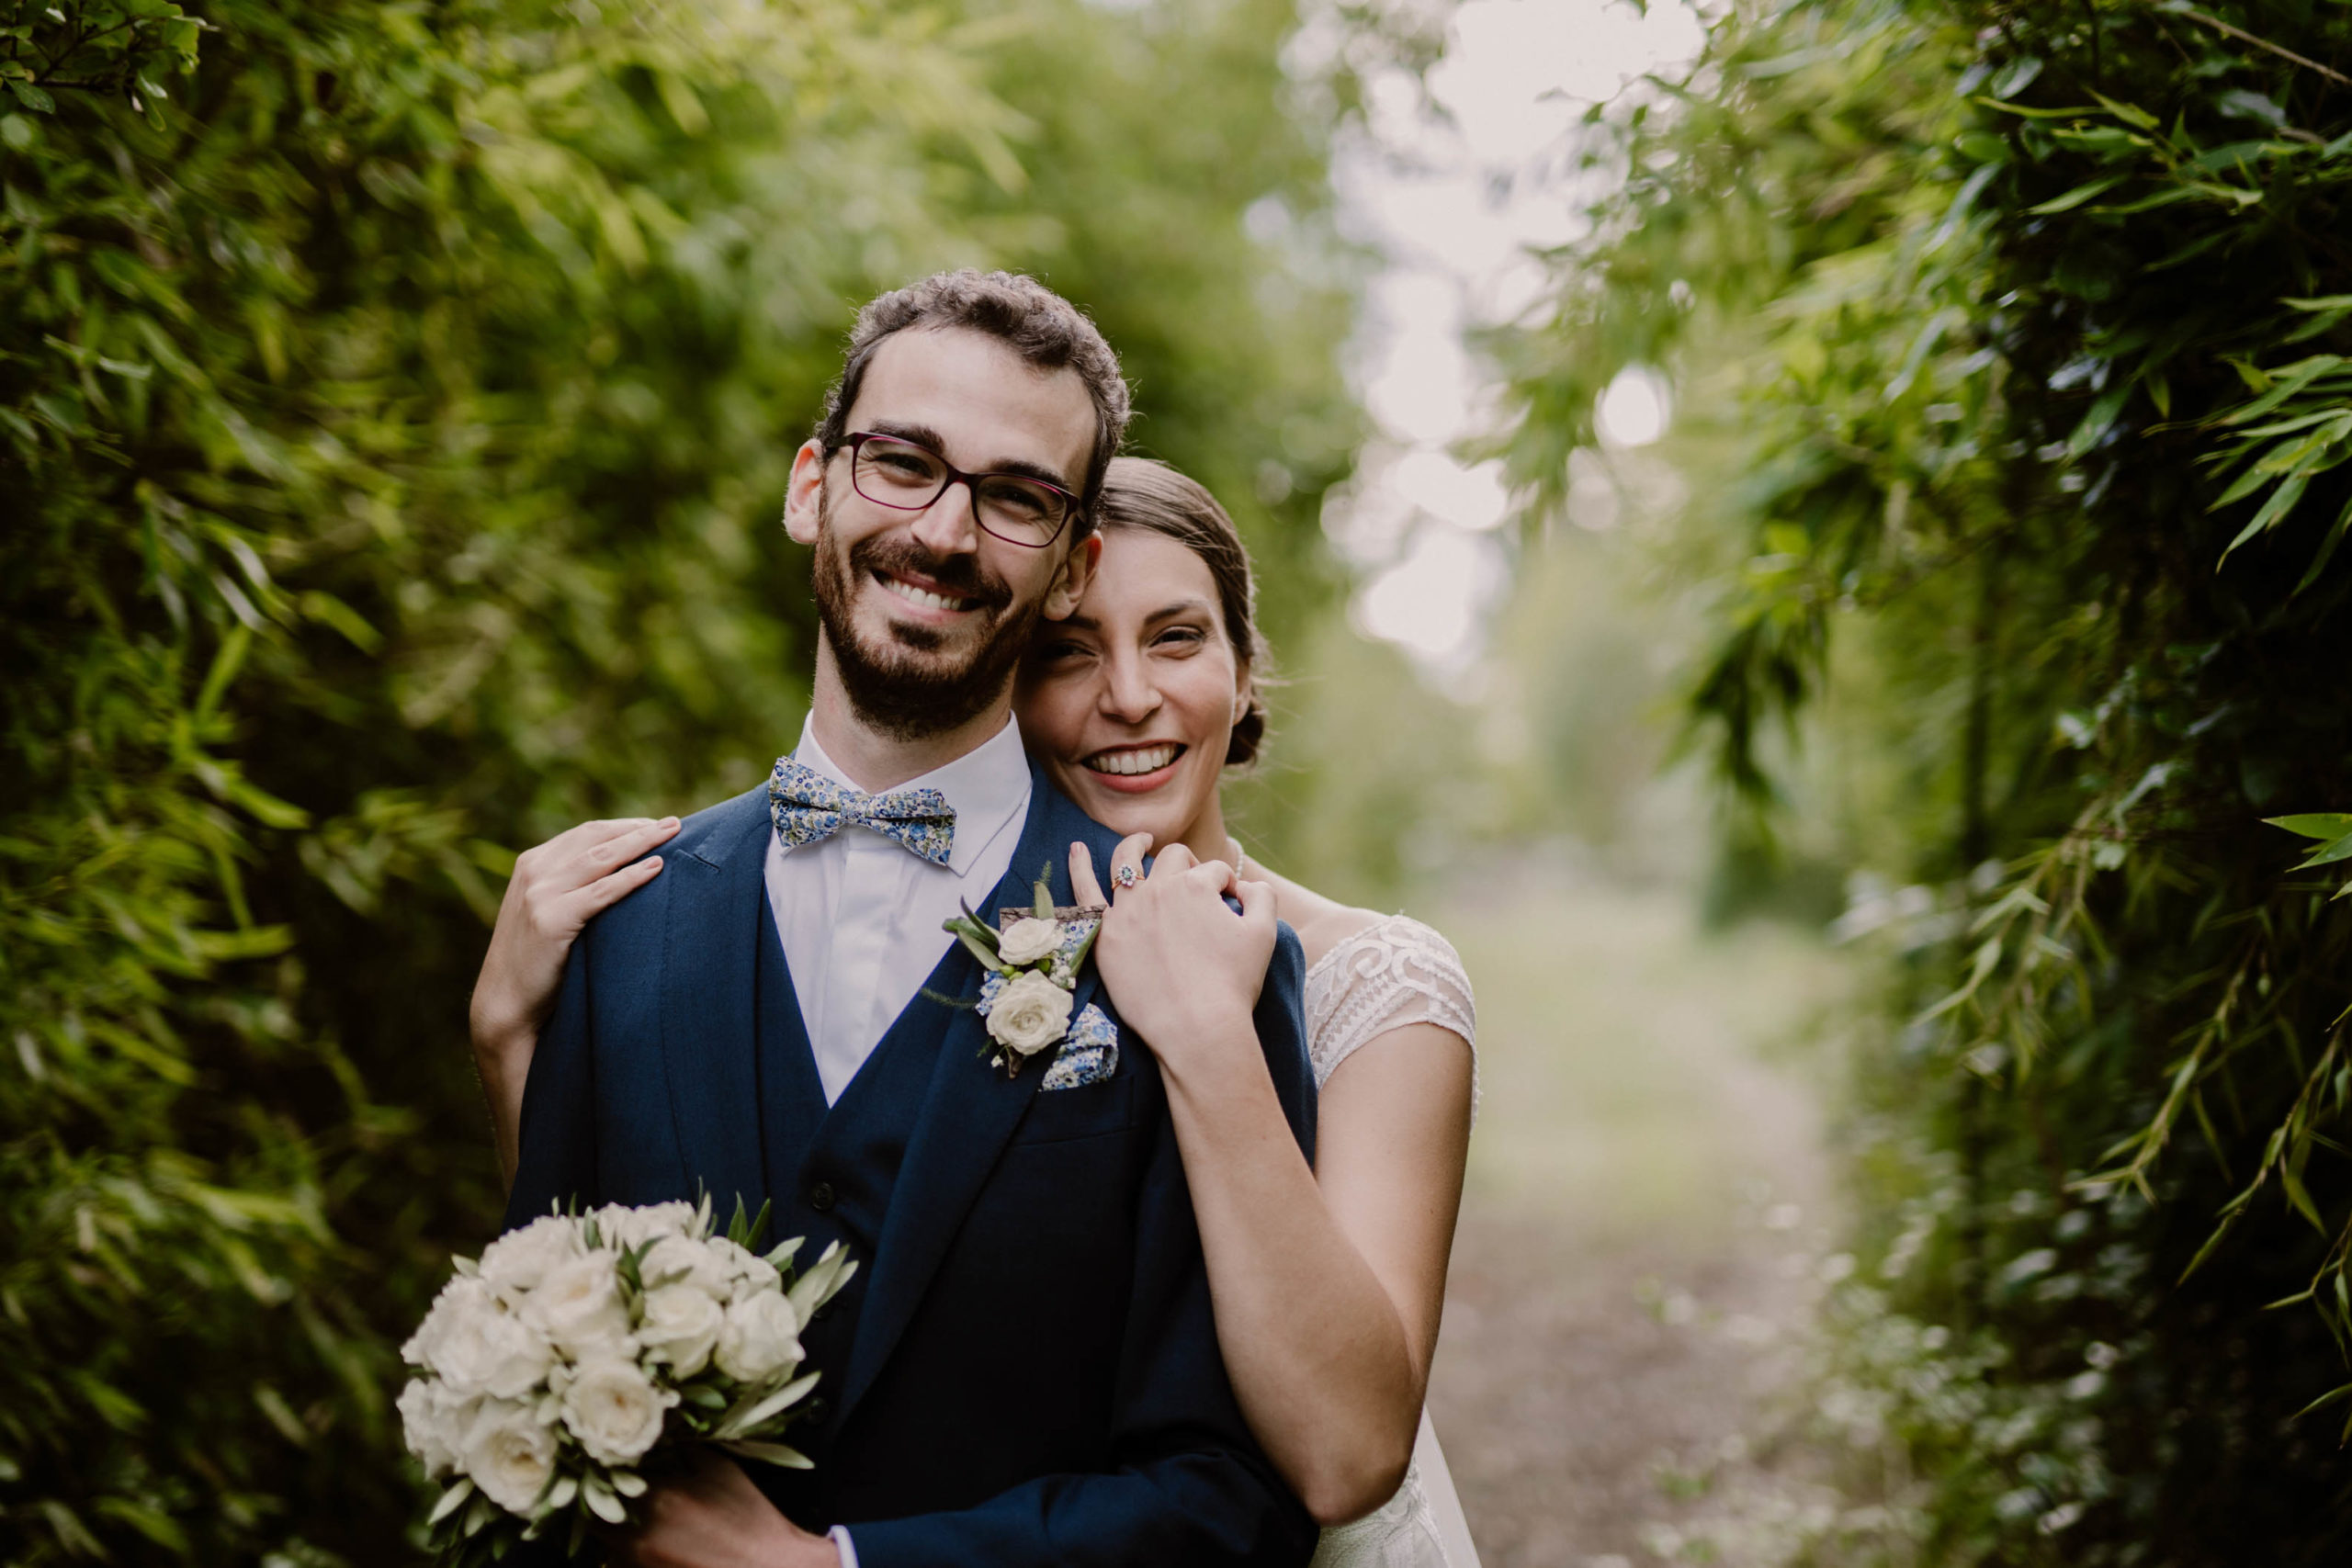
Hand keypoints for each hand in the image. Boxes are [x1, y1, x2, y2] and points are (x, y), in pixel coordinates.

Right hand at [472, 816, 676, 1182]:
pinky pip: (601, 892)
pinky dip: (632, 877)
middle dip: (638, 829)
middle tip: (675, 824)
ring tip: (674, 835)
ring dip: (641, 843)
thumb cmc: (537, 960)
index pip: (587, 833)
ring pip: (602, 858)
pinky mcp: (551, 919)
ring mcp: (540, 893)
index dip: (624, 827)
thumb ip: (571, 886)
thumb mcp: (547, 911)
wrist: (506, 1003)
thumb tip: (620, 870)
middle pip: (597, 839)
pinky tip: (657, 868)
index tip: (656, 826)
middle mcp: (534, 871)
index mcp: (532, 863)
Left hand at [605, 1451, 839, 1567]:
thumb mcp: (722, 1470)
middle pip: (596, 1514)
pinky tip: (644, 1544)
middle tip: (607, 1491)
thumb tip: (664, 1434)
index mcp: (661, 1496)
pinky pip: (618, 1565)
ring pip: (604, 1544)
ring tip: (624, 1519)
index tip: (604, 1460)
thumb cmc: (749, 1517)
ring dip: (609, 1531)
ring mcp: (641, 1562)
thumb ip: (688, 1449)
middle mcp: (642, 1531)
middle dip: (599, 1502)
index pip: (611, 1474)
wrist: (769, 1565)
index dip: (607, 1467)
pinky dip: (623, 1554)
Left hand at [1070, 837, 1276, 1077]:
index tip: (1231, 906)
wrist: (1196, 1028)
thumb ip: (1262, 897)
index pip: (1215, 871)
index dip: (1226, 886)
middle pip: (1174, 858)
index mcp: (1196, 885)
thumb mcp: (1264, 934)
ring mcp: (1128, 910)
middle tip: (1195, 884)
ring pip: (1127, 861)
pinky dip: (1080, 866)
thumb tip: (1245, 886)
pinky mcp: (1105, 934)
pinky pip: (1085, 892)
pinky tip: (1076, 850)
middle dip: (1189, 864)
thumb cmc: (1233, 984)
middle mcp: (1159, 889)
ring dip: (1136, 845)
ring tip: (1141, 840)